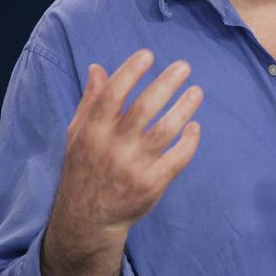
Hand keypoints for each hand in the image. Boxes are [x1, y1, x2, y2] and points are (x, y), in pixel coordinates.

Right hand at [42, 49, 202, 275]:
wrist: (88, 220)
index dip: (130, 72)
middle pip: (145, 108)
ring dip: (185, 108)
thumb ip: (90, 101)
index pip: (112, 95)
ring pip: (166, 130)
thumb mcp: (77, 134)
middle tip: (184, 66)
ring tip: (197, 92)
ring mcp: (134, 167)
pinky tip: (194, 126)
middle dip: (167, 83)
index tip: (148, 55)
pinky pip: (178, 158)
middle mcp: (113, 147)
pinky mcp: (152, 185)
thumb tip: (98, 67)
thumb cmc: (84, 169)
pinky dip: (190, 140)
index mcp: (92, 131)